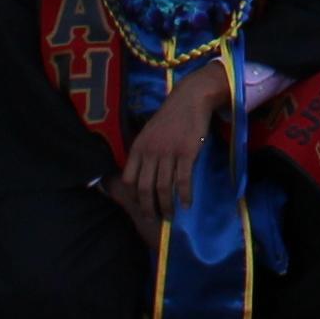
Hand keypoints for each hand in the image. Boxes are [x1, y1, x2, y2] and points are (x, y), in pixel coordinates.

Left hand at [111, 64, 235, 234]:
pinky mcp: (187, 153)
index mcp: (138, 147)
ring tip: (170, 217)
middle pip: (145, 188)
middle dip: (148, 207)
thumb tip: (139, 176)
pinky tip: (187, 204)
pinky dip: (185, 195)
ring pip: (164, 187)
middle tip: (153, 219)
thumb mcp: (148, 133)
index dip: (132, 195)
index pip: (129, 179)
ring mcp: (169, 153)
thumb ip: (143, 153)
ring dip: (166, 206)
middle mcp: (151, 152)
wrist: (190, 99)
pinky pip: (183, 180)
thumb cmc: (170, 117)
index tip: (138, 206)